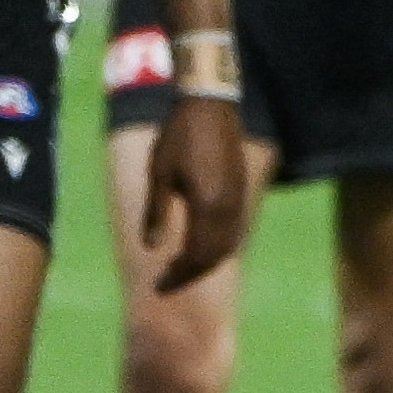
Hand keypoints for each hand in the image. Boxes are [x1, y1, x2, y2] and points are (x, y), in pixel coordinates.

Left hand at [138, 92, 254, 290]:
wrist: (211, 107)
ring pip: (228, 245)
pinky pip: (233, 231)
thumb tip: (151, 248)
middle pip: (215, 255)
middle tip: (165, 283)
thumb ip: (156, 213)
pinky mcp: (240, 192)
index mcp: (207, 205)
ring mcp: (238, 200)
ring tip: (180, 268)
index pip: (197, 254)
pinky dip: (216, 246)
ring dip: (205, 262)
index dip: (179, 275)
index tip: (159, 285)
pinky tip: (198, 245)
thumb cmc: (178, 137)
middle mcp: (228, 208)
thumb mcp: (158, 174)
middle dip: (191, 274)